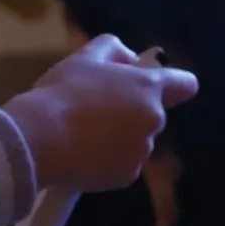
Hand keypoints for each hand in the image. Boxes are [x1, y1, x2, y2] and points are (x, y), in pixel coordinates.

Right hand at [1, 35, 196, 194]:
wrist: (39, 140)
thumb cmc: (63, 93)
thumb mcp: (85, 57)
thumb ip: (114, 49)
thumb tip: (131, 59)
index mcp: (148, 87)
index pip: (185, 84)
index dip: (175, 84)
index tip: (158, 87)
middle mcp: (154, 119)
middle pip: (153, 114)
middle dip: (132, 113)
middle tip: (96, 111)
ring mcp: (142, 151)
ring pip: (137, 141)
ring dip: (120, 138)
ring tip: (84, 135)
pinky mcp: (128, 176)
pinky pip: (123, 165)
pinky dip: (109, 161)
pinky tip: (84, 154)